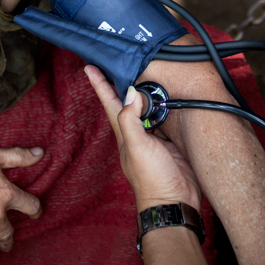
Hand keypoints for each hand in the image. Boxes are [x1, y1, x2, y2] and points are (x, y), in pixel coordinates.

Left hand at [85, 65, 201, 211]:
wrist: (175, 202)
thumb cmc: (152, 180)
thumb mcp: (137, 148)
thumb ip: (131, 120)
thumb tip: (131, 92)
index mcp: (124, 133)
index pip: (109, 103)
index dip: (100, 84)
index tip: (89, 67)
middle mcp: (137, 132)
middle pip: (126, 102)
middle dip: (120, 82)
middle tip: (116, 62)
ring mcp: (155, 137)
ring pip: (146, 107)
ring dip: (143, 91)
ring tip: (140, 71)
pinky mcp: (171, 141)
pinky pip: (166, 116)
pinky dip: (165, 104)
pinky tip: (168, 96)